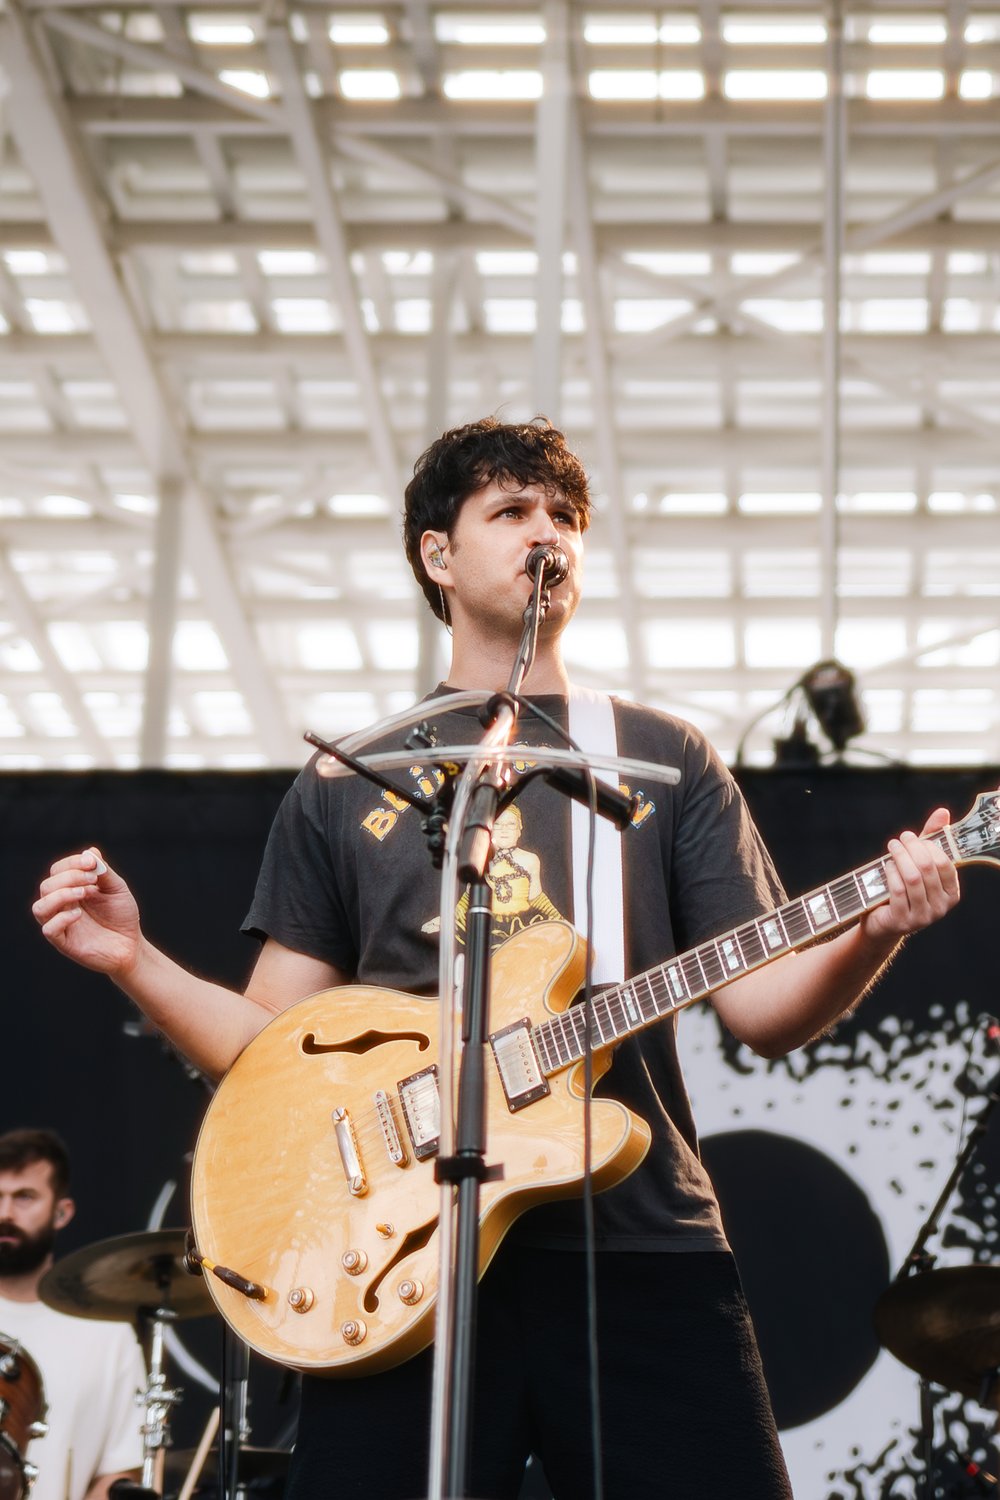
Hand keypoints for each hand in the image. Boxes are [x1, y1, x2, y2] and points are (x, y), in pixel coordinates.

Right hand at [32, 847, 140, 977]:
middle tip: (92, 879)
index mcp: (71, 889)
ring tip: (83, 893)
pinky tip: (78, 914)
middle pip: (47, 886)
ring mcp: (61, 924)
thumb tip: (91, 851)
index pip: (57, 870)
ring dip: (59, 895)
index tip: (91, 862)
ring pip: (40, 907)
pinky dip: (60, 918)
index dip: (71, 863)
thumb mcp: (117, 888)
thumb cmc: (122, 916)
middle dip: (69, 877)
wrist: (131, 945)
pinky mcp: (64, 943)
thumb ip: (104, 871)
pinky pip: (49, 929)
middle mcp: (62, 906)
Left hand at [860, 807, 960, 945]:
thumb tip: (942, 813)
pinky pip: (898, 890)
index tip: (913, 836)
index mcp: (950, 894)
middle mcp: (940, 908)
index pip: (945, 864)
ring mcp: (923, 917)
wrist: (882, 923)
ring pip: (912, 878)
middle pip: (927, 868)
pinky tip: (886, 865)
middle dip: (912, 848)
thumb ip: (931, 839)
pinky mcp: (902, 921)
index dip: (929, 846)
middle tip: (899, 839)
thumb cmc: (903, 889)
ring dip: (900, 858)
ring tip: (892, 848)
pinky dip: (891, 873)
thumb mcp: (918, 864)